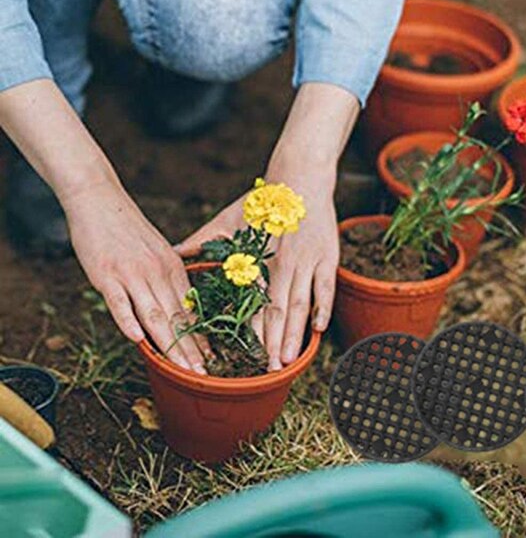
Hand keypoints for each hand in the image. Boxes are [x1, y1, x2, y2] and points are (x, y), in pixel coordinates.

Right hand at [62, 179, 207, 372]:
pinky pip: (119, 302)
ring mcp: (132, 274)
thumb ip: (165, 278)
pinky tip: (138, 340)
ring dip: (169, 344)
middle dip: (190, 349)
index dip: (201, 336)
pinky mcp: (106, 274)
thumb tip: (173, 306)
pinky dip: (128, 321)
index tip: (213, 359)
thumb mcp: (157, 251)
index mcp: (172, 267)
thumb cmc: (127, 229)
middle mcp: (156, 272)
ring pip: (154, 313)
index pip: (190, 308)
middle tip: (203, 374)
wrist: (100, 200)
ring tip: (180, 368)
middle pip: (176, 316)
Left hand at [176, 163, 337, 370]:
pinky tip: (319, 330)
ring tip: (289, 360)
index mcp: (258, 256)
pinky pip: (326, 287)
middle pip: (277, 309)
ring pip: (300, 303)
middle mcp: (283, 262)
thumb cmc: (263, 200)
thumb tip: (175, 251)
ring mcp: (308, 260)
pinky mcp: (327, 256)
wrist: (300, 177)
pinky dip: (322, 308)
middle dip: (273, 343)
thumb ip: (203, 238)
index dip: (250, 329)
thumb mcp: (228, 218)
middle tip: (269, 371)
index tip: (243, 355)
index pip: (252, 301)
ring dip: (295, 334)